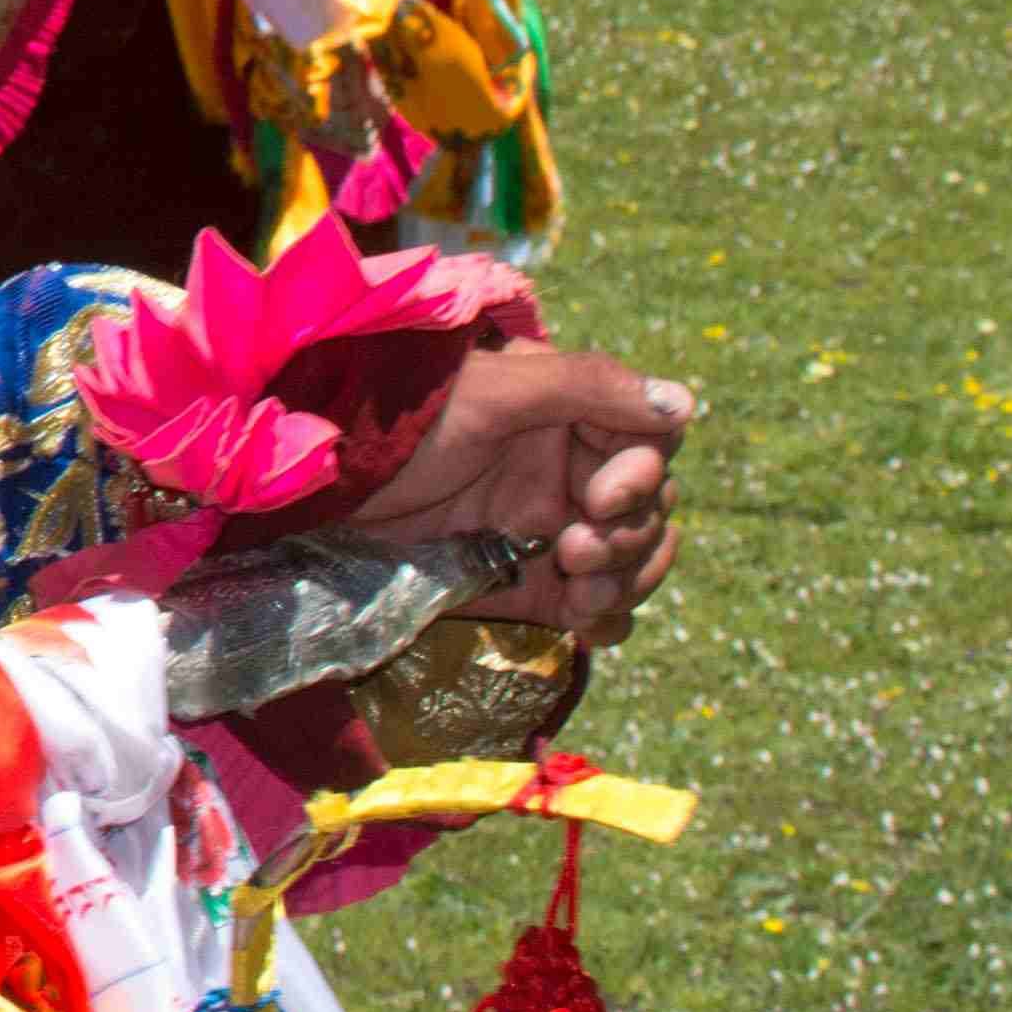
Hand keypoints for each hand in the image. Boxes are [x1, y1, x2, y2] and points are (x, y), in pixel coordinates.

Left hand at [334, 341, 695, 639]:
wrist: (326, 484)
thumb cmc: (402, 417)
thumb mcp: (494, 391)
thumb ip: (588, 388)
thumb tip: (686, 403)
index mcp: (570, 415)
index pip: (652, 447)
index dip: (643, 477)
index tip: (600, 498)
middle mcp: (570, 471)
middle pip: (653, 511)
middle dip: (629, 538)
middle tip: (572, 552)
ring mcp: (551, 529)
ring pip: (634, 561)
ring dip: (626, 580)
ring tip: (578, 590)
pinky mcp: (528, 583)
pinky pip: (597, 606)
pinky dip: (607, 618)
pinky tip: (588, 623)